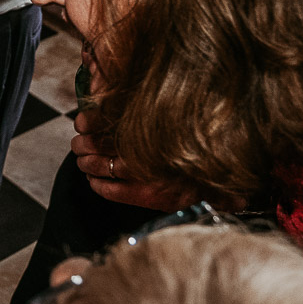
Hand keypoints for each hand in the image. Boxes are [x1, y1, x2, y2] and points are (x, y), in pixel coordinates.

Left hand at [71, 107, 198, 210]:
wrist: (224, 181)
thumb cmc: (199, 146)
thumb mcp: (178, 121)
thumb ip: (150, 113)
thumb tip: (111, 105)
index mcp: (162, 125)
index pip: (116, 120)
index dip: (94, 121)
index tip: (82, 121)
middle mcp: (158, 150)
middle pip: (108, 143)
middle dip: (87, 142)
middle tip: (78, 141)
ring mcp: (155, 176)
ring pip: (108, 167)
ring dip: (89, 162)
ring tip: (81, 158)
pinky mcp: (155, 198)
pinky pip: (116, 192)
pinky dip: (99, 185)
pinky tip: (92, 180)